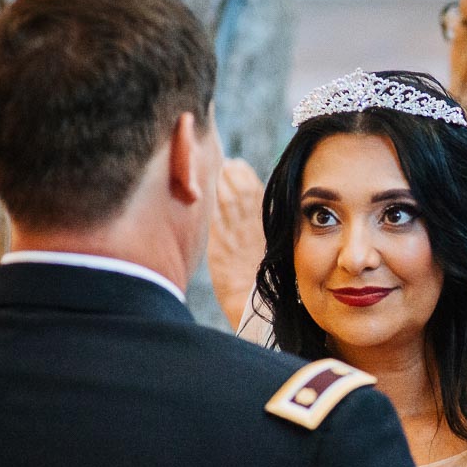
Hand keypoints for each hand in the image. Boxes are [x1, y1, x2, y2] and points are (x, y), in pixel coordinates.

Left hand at [208, 157, 265, 331]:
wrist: (250, 303)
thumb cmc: (258, 277)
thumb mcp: (267, 245)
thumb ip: (257, 223)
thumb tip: (247, 201)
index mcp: (266, 225)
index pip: (256, 190)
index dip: (244, 174)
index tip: (235, 164)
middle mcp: (251, 227)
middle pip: (240, 190)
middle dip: (229, 173)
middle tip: (220, 163)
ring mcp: (234, 235)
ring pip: (226, 199)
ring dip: (217, 182)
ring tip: (209, 171)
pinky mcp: (218, 247)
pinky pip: (212, 218)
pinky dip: (206, 201)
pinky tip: (199, 192)